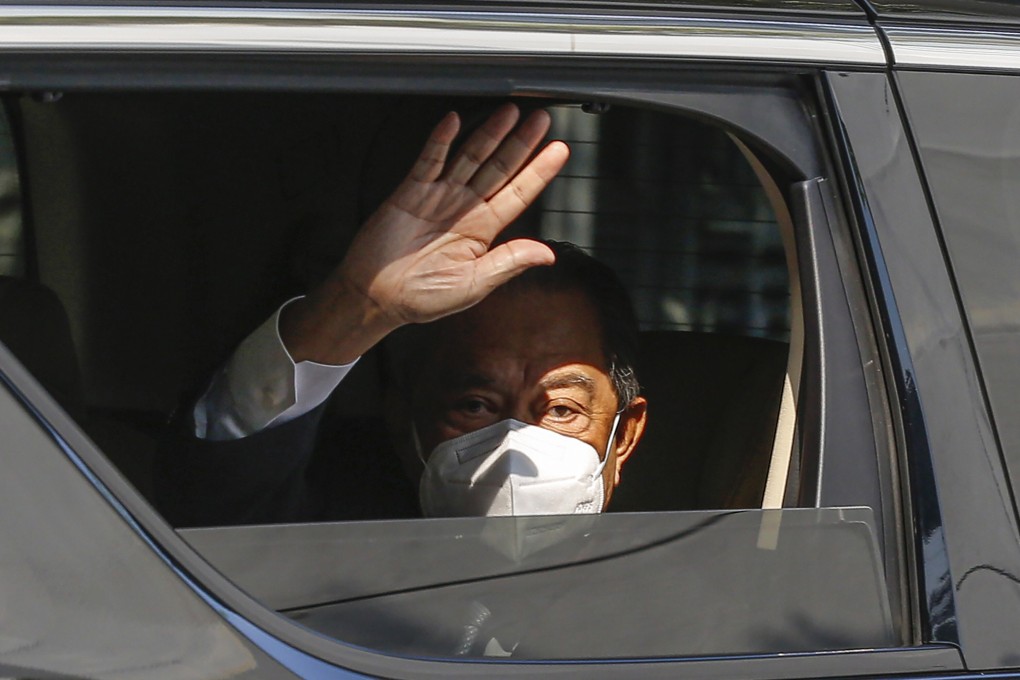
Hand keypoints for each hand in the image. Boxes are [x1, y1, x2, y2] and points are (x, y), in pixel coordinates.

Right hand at [281, 104, 569, 363]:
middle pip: (500, 168)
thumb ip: (508, 264)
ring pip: (470, 157)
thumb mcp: (473, 285)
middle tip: (542, 119)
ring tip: (509, 112)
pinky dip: (440, 141)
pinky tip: (454, 121)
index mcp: (483, 231)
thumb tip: (547, 255)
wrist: (377, 297)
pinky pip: (429, 160)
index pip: (518, 194)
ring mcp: (438, 196)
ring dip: (489, 133)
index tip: (559, 151)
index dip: (539, 172)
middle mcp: (464, 208)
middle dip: (521, 143)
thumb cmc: (423, 297)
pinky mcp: (410, 192)